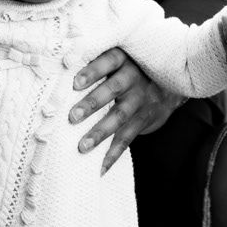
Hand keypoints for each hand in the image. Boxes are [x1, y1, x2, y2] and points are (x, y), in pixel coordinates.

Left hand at [70, 49, 184, 172]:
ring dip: (101, 132)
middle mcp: (133, 78)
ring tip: (83, 147)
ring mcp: (140, 100)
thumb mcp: (120, 60)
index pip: (109, 61)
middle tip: (72, 116)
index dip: (94, 71)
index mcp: (124, 60)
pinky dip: (114, 153)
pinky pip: (128, 137)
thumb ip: (97, 62)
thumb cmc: (128, 70)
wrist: (168, 85)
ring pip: (120, 116)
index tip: (76, 82)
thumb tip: (59, 72)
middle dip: (93, 103)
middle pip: (113, 89)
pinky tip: (101, 167)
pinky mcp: (144, 119)